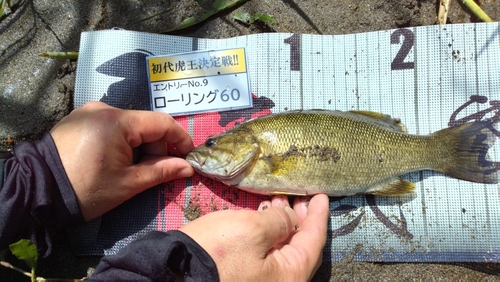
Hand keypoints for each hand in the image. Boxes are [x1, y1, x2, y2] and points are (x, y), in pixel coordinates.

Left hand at [50, 101, 193, 220]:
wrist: (37, 192)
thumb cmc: (86, 189)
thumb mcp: (128, 184)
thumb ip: (161, 171)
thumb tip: (187, 167)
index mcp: (118, 121)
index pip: (161, 123)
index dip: (180, 139)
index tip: (189, 156)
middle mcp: (103, 108)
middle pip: (144, 125)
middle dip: (154, 148)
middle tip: (153, 173)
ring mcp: (88, 112)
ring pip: (127, 126)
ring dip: (137, 146)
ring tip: (128, 170)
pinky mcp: (77, 119)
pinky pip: (109, 126)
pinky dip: (120, 142)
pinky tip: (111, 161)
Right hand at [180, 194, 329, 280]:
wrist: (175, 272)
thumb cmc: (218, 252)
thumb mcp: (253, 230)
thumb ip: (281, 221)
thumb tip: (291, 218)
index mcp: (291, 275)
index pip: (314, 240)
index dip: (319, 214)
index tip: (322, 195)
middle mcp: (281, 280)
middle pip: (299, 245)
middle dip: (300, 217)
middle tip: (299, 194)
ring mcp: (262, 280)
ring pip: (281, 248)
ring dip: (282, 222)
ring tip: (278, 198)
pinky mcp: (245, 276)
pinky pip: (265, 252)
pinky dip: (267, 232)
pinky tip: (262, 215)